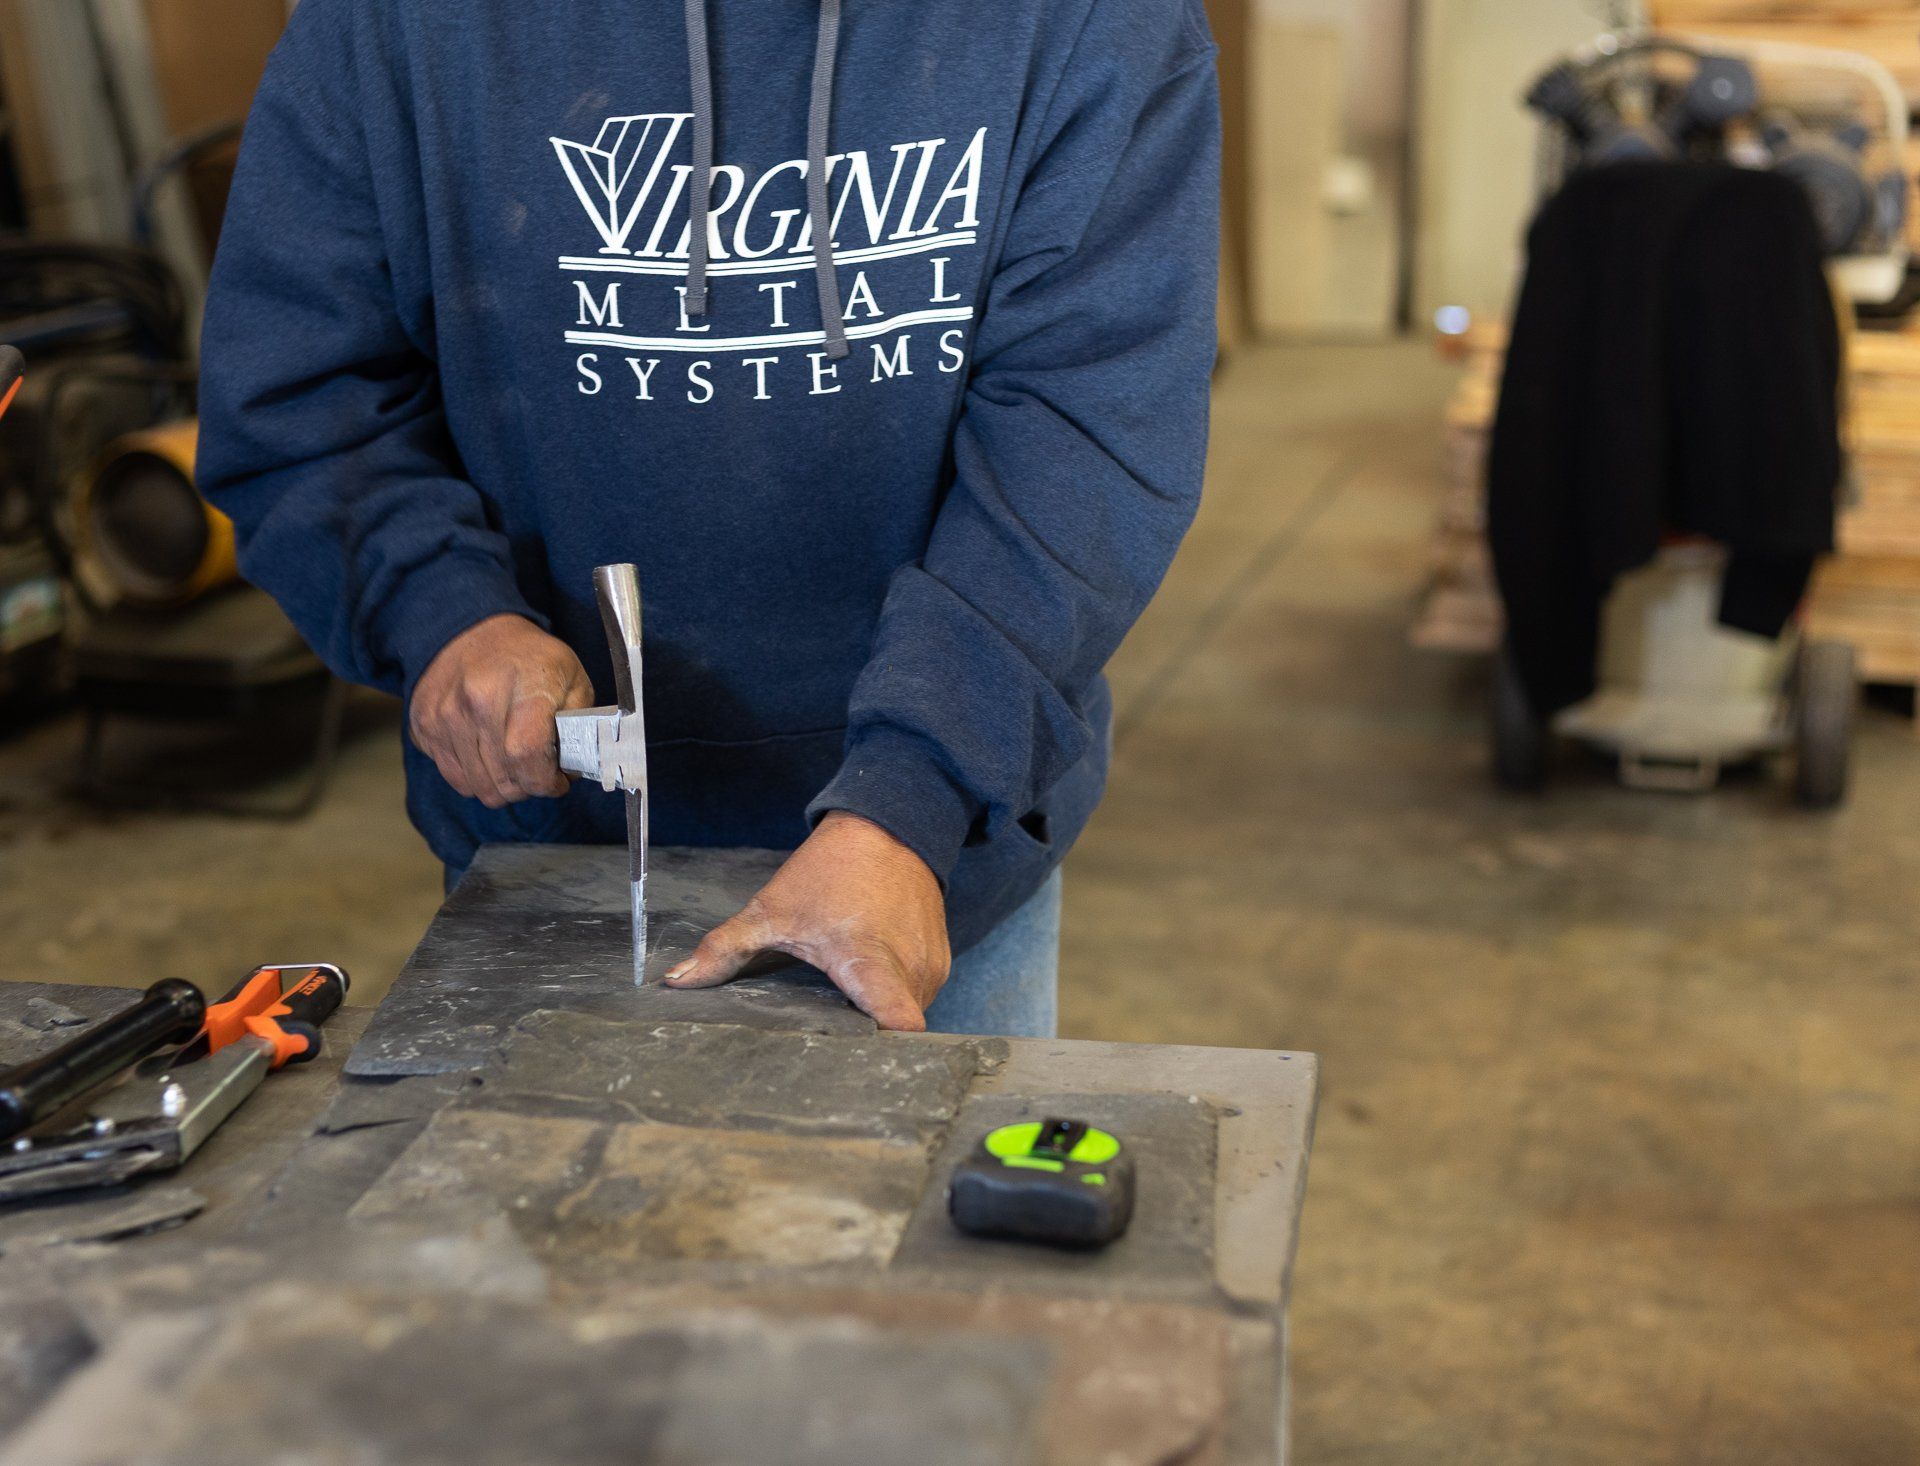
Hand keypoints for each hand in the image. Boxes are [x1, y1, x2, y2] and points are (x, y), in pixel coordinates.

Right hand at [410, 614, 593, 807]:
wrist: (471, 629)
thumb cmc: (528, 655)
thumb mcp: (571, 676)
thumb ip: (579, 723)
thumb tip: (574, 766)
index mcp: (519, 693)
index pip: (528, 760)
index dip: (547, 782)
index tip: (558, 781)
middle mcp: (476, 706)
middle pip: (503, 781)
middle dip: (527, 788)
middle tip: (537, 773)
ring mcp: (444, 718)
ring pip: (477, 787)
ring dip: (501, 787)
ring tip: (514, 766)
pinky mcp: (424, 727)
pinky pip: (454, 777)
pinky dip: (475, 778)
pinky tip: (489, 758)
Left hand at [664, 812, 950, 1031]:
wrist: (889, 826)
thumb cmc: (831, 869)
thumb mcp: (771, 910)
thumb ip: (724, 950)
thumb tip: (676, 982)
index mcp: (869, 961)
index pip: (898, 1024)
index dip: (877, 1050)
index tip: (845, 1055)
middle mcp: (910, 971)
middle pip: (894, 1031)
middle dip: (862, 1038)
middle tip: (825, 1037)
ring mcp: (931, 968)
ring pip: (907, 1014)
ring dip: (878, 1015)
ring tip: (845, 1005)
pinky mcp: (940, 963)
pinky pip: (918, 996)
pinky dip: (894, 997)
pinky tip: (865, 985)